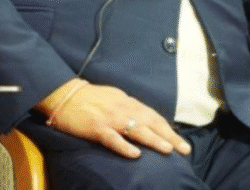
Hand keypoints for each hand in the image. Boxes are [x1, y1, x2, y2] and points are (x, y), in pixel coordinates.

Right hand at [41, 80, 190, 158]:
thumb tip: (143, 118)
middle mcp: (123, 109)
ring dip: (154, 139)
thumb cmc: (90, 98)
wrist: (64, 95)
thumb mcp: (114, 98)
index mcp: (128, 103)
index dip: (168, 129)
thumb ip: (129, 108)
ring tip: (168, 150)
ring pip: (136, 129)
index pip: (153, 116)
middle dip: (169, 136)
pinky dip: (125, 146)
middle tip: (184, 149)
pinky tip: (136, 155)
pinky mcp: (96, 127)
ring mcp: (110, 118)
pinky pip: (113, 138)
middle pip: (151, 122)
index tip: (180, 141)